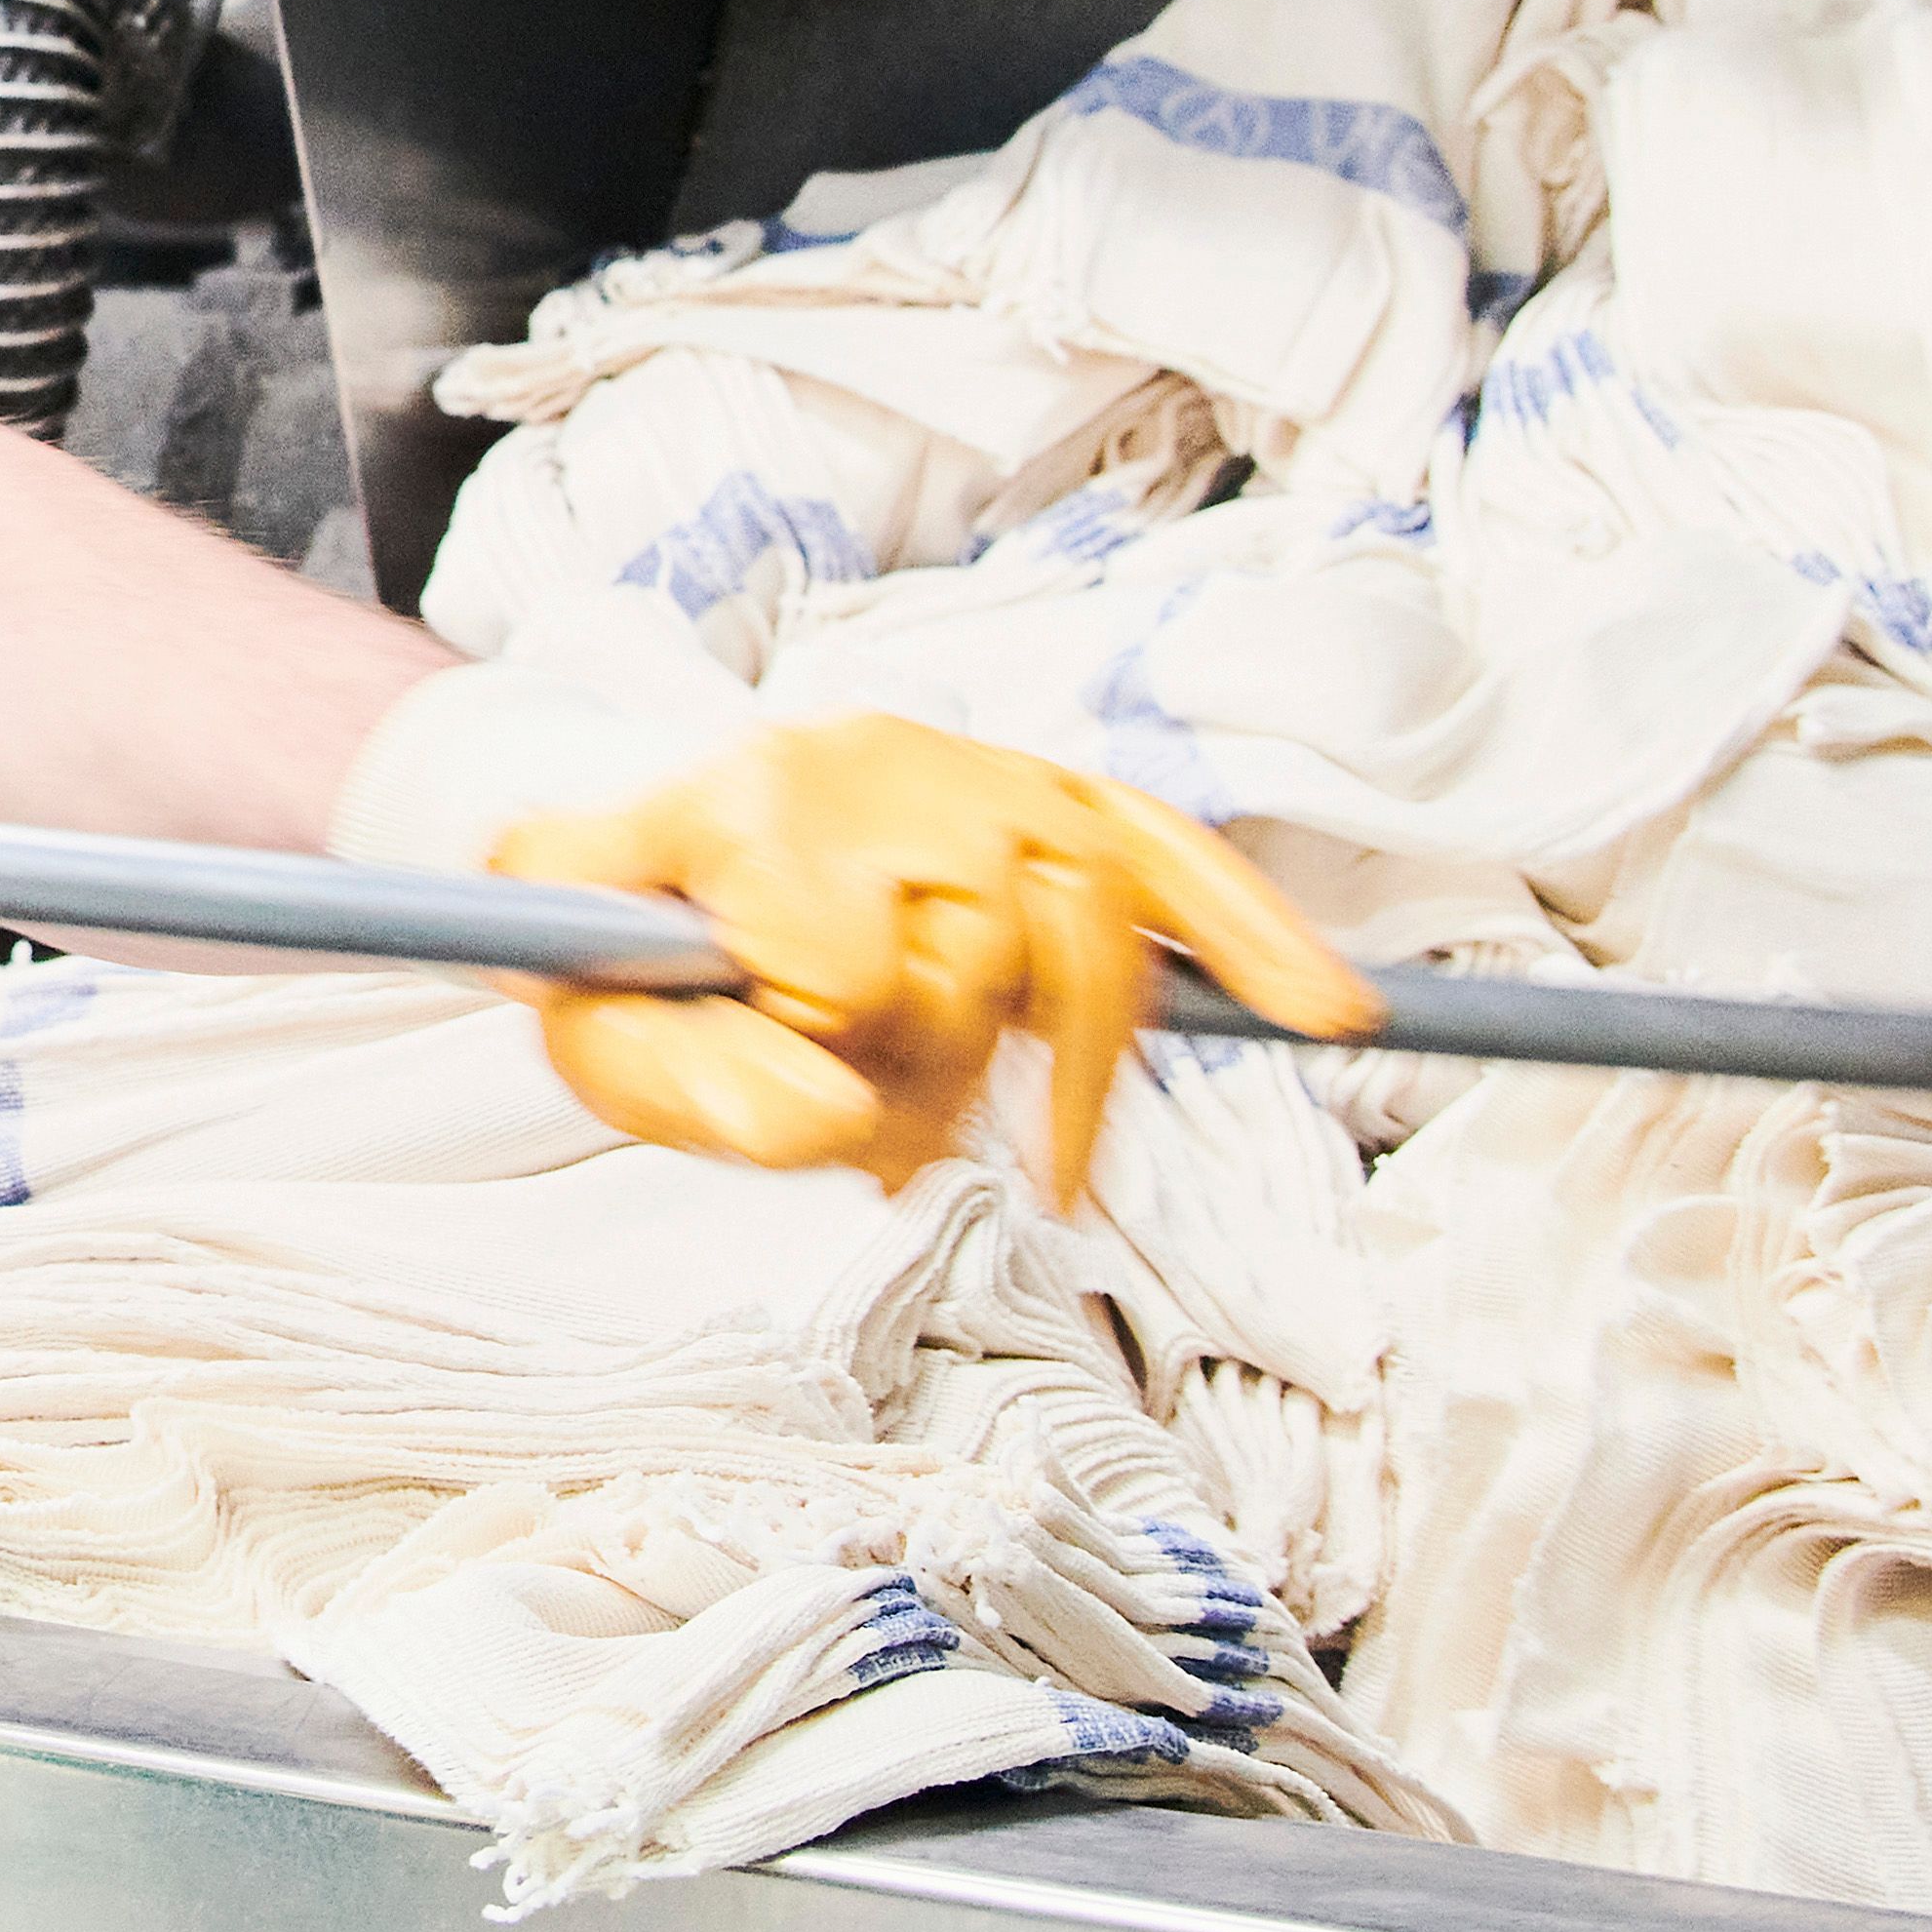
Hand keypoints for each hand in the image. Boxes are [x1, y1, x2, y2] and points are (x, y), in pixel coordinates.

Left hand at [488, 716, 1381, 1194]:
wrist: (638, 843)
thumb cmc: (622, 958)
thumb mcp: (597, 1041)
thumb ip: (698, 1092)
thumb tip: (844, 1129)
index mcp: (744, 808)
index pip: (848, 973)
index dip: (834, 1067)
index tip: (798, 1093)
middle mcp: (873, 766)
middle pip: (979, 957)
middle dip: (949, 1087)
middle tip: (897, 1153)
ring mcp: (974, 773)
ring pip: (1088, 932)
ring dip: (1076, 1077)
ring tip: (1046, 1165)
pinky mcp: (1051, 796)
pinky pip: (1175, 862)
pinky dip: (1256, 938)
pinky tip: (1334, 1011)